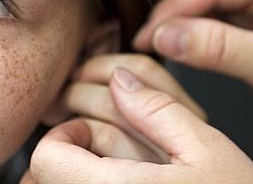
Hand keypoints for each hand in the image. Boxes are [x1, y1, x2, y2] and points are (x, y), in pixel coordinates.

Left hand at [21, 68, 252, 182]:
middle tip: (96, 147)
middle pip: (45, 181)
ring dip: (76, 174)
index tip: (91, 130)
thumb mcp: (207, 149)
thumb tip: (121, 79)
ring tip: (110, 165)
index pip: (46, 160)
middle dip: (67, 154)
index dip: (65, 135)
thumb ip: (158, 110)